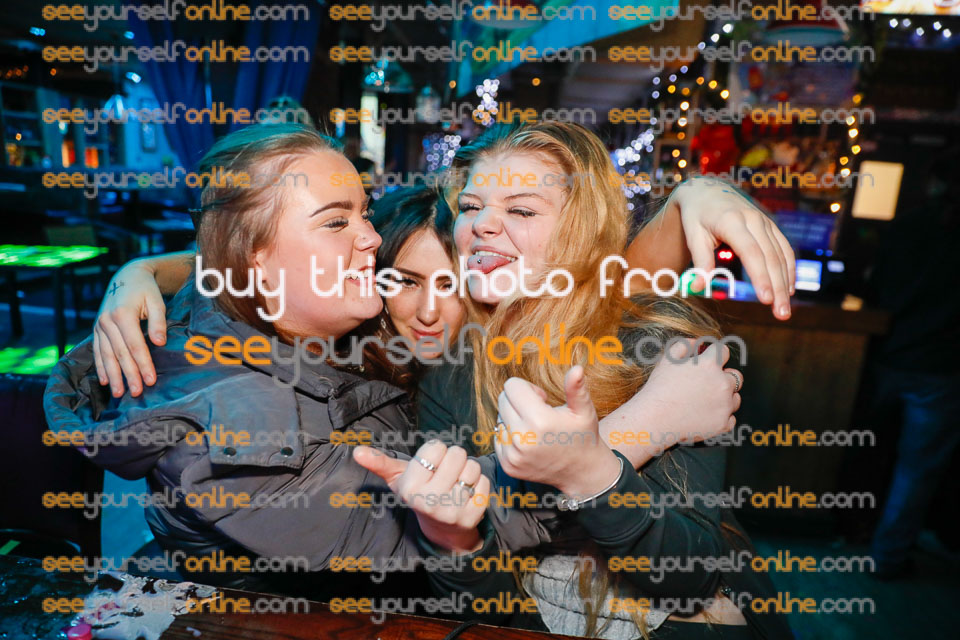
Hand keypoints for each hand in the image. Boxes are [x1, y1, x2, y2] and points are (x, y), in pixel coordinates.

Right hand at [94, 261, 166, 397]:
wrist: (127, 277)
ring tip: (119, 393)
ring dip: (113, 376)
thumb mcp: (157, 301)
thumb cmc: (146, 290)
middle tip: (136, 392)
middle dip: (129, 375)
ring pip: (106, 355)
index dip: (143, 364)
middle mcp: (107, 321)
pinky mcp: (96, 329)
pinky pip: (97, 351)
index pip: (135, 345)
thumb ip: (158, 322)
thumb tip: (159, 343)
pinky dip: (101, 367)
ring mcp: (99, 325)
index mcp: (123, 314)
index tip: (151, 380)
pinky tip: (105, 380)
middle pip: (120, 353)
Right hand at [354, 442, 489, 552]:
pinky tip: (467, 493)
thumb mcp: (398, 478)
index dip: (435, 452)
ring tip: (456, 482)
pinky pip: (485, 482)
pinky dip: (479, 484)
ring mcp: (453, 511)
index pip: (435, 447)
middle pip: (457, 453)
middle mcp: (430, 501)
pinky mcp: (473, 515)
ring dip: (467, 470)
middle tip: (445, 472)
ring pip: (473, 466)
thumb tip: (357, 452)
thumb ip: (379, 463)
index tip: (430, 465)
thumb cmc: (419, 493)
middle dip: (453, 458)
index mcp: (410, 488)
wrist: (441, 529)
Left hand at [495, 366, 620, 498]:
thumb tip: (577, 368)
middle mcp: (522, 439)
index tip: (542, 399)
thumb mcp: (584, 410)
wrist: (582, 472)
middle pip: (503, 400)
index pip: (512, 386)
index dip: (528, 388)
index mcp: (539, 420)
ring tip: (534, 429)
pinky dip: (510, 436)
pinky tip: (528, 441)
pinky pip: (498, 438)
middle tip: (539, 412)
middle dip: (518, 401)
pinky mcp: (508, 465)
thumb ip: (576, 388)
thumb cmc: (583, 436)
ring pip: (499, 419)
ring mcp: (513, 455)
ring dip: (513, 419)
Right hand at [599, 339, 741, 467]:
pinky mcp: (723, 424)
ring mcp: (725, 405)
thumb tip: (697, 342)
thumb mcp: (667, 360)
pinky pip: (730, 418)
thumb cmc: (659, 389)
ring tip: (704, 401)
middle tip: (706, 384)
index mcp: (710, 365)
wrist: (654, 420)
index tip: (708, 360)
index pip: (724, 351)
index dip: (715, 355)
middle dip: (724, 377)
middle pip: (736, 376)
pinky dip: (721, 417)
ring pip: (735, 398)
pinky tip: (705, 415)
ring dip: (725, 397)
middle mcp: (722, 384)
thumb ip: (685, 345)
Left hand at [672, 177, 794, 319]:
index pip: (751, 252)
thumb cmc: (696, 216)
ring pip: (781, 255)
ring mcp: (764, 222)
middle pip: (770, 257)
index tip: (766, 299)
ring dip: (786, 283)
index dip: (760, 276)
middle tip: (781, 314)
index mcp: (731, 221)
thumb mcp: (693, 235)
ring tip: (784, 309)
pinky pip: (784, 248)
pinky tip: (789, 289)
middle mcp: (753, 220)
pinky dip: (789, 269)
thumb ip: (699, 261)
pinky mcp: (770, 225)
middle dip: (778, 287)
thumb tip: (697, 288)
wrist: (707, 190)